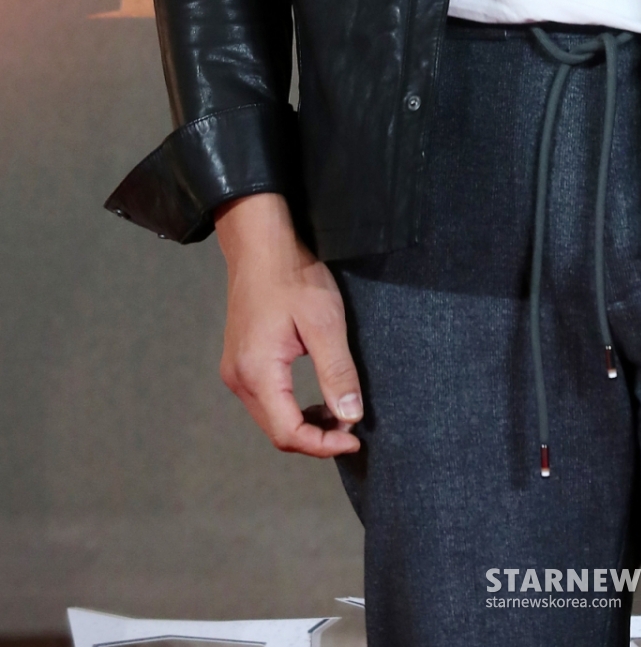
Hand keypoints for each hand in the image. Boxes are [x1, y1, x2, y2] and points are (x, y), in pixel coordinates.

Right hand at [214, 191, 362, 456]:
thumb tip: (350, 416)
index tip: (355, 438)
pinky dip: (292, 408)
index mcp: (257, 371)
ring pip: (270, 418)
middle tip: (352, 427)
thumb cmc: (293, 276)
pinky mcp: (240, 361)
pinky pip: (265, 400)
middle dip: (316, 438)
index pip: (288, 432)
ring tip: (339, 412)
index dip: (323, 445)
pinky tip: (315, 398)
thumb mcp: (325, 322)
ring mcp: (235, 370)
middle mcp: (239, 378)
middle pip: (277, 431)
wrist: (261, 245)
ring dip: (304, 424)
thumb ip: (337, 372)